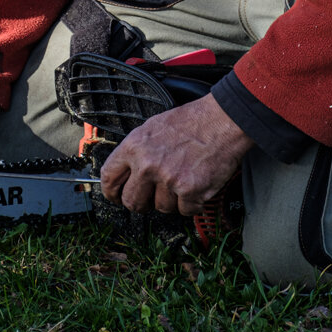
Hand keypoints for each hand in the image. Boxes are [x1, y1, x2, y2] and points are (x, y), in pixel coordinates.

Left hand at [100, 94, 253, 215]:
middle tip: (152, 196)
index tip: (116, 197)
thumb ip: (136, 151)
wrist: (222, 121)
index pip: (109, 177)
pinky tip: (196, 183)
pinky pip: (184, 210)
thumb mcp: (153, 127)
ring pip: (160, 208)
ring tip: (182, 178)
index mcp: (135, 146)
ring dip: (171, 199)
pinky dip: (191, 202)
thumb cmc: (191, 122)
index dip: (111, 192)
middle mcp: (148, 164)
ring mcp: (169, 179)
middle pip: (132, 202)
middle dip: (141, 203)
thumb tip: (125, 172)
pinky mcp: (190, 192)